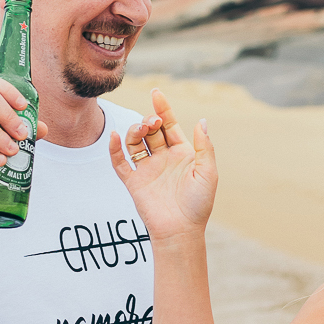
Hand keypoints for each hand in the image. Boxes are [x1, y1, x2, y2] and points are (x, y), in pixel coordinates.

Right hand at [108, 88, 217, 240]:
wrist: (181, 231)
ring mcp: (147, 169)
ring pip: (135, 142)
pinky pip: (120, 163)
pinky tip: (115, 137)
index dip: (163, 108)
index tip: (156, 92)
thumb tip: (202, 121)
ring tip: (140, 130)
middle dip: (149, 120)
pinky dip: (115, 149)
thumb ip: (204, 147)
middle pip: (151, 130)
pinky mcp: (134, 182)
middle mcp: (163, 158)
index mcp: (181, 153)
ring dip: (134, 131)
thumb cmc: (199, 204)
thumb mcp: (208, 173)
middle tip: (152, 121)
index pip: (169, 125)